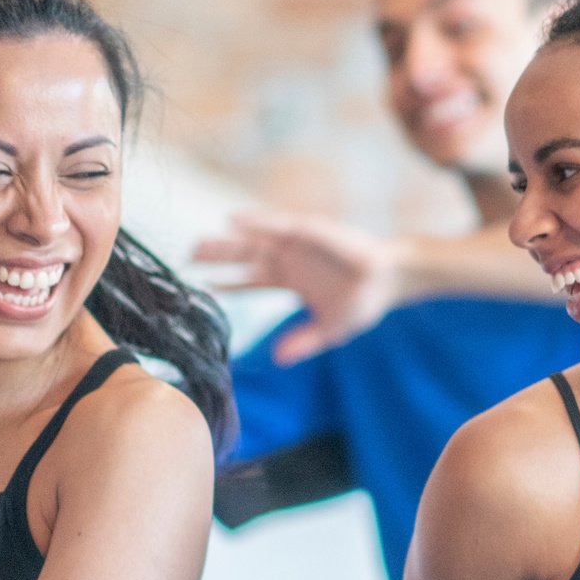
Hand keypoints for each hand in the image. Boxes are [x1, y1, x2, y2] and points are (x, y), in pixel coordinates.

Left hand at [193, 209, 397, 362]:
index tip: (201, 286)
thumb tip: (277, 359)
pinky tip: (232, 220)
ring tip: (197, 244)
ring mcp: (299, 243)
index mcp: (290, 279)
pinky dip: (256, 221)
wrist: (391, 282)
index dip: (226, 283)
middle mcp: (289, 258)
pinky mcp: (312, 230)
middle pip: (244, 257)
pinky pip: (279, 225)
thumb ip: (303, 341)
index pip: (250, 281)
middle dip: (217, 257)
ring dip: (226, 240)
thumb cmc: (363, 301)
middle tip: (187, 257)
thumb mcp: (329, 329)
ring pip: (254, 240)